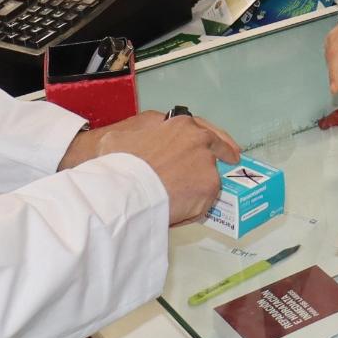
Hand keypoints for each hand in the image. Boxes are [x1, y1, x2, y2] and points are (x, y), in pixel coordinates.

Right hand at [59, 111, 240, 224]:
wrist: (127, 189)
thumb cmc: (120, 164)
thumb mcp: (118, 139)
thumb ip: (135, 138)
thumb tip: (134, 144)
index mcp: (181, 125)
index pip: (205, 131)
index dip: (211, 142)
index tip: (219, 150)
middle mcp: (200, 140)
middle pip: (215, 152)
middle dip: (216, 161)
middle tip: (212, 173)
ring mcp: (208, 165)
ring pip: (209, 178)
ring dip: (198, 188)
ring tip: (180, 200)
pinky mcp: (210, 188)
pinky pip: (205, 201)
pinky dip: (194, 208)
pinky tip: (177, 211)